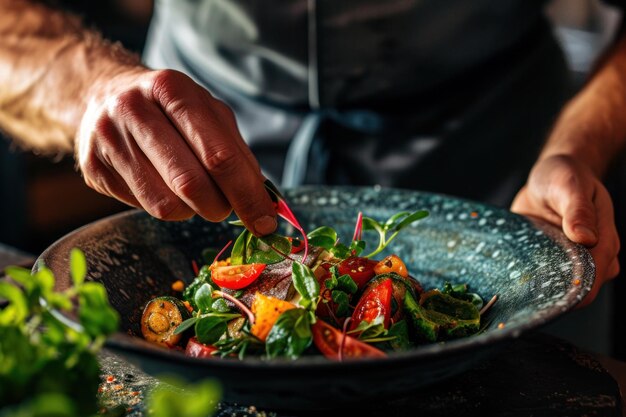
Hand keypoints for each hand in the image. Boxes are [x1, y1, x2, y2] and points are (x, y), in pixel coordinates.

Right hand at [76, 68, 276, 235]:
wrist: (101, 95)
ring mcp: (108, 140)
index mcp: (171, 89)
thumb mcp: (207, 113)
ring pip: (164, 204)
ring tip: (196, 196)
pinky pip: (142, 207)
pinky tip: (165, 187)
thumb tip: (263, 201)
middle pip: (190, 183)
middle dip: (219, 207)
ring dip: (192, 211)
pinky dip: (167, 207)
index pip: (219, 155)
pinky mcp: (93, 169)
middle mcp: (133, 110)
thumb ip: (237, 152)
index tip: (265, 222)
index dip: (247, 194)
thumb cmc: (168, 107)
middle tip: (226, 208)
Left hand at [511, 155, 618, 305]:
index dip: (574, 291)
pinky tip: (511, 275)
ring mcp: (568, 260)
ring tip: (516, 282)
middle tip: (524, 290)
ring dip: (539, 287)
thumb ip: (578, 211)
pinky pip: (539, 276)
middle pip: (577, 290)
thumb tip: (586, 238)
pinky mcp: (548, 259)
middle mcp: (590, 256)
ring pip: (558, 287)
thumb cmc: (566, 176)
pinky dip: (528, 277)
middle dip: (554, 294)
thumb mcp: (570, 187)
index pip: (594, 277)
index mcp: (604, 241)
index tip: (548, 295)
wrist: (550, 175)